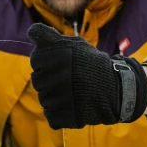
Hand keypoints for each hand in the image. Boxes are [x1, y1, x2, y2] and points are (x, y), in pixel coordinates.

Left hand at [27, 23, 146, 128]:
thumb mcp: (74, 45)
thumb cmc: (92, 65)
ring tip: (73, 92)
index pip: (36, 59)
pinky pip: (50, 114)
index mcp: (53, 55)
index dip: (47, 61)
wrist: (114, 88)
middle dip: (50, 78)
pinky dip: (59, 112)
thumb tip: (31, 31)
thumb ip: (49, 37)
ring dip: (55, 95)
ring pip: (43, 97)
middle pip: (37, 79)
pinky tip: (72, 105)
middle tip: (69, 79)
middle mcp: (51, 75)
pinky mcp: (60, 115)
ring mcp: (54, 97)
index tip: (61, 64)